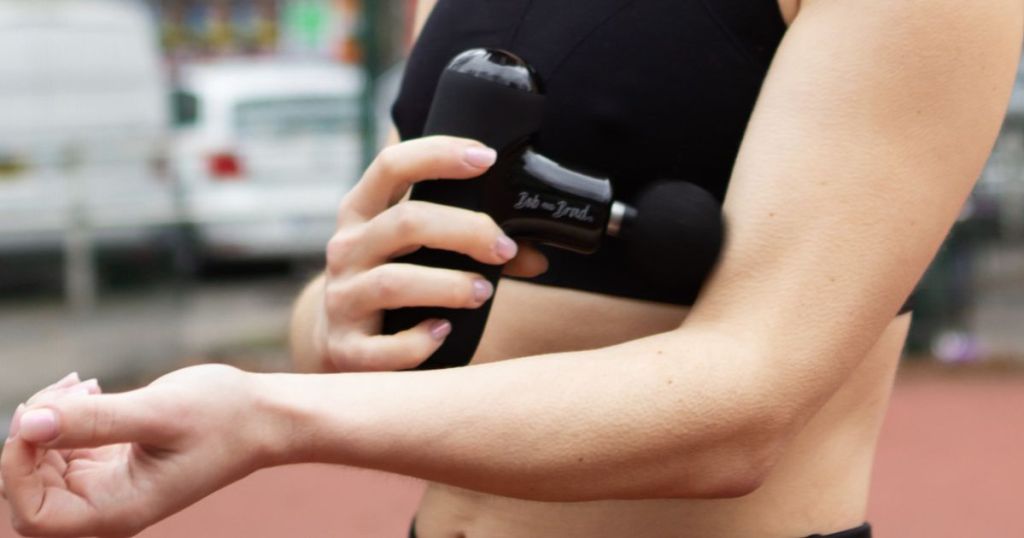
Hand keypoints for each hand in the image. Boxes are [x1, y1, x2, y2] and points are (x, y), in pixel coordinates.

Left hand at [1, 366, 269, 537]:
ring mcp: (106, 486)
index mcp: (117, 510)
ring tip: (81, 384)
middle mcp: (106, 507)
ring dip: (45, 421)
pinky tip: (87, 390)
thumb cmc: (224, 419)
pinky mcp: (109, 464)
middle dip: (29, 438)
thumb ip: (94, 421)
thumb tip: (29, 423)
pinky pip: (59, 450)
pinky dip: (61, 418)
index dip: (16, 470)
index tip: (35, 419)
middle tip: (65, 389)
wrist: (263, 417)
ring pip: (39, 465)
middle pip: (28, 489)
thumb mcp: (160, 412)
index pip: (32, 514)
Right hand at [314, 135, 547, 371]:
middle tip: (504, 248)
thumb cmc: (393, 285)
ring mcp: (342, 298)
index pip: (392, 166)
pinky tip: (443, 332)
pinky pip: (383, 347)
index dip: (438, 154)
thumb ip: (472, 246)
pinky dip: (419, 341)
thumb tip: (536, 256)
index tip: (487, 158)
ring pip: (394, 282)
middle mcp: (347, 249)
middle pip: (406, 222)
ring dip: (450, 286)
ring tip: (484, 292)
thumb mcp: (416, 252)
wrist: (339, 345)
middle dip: (465, 231)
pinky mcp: (345, 348)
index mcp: (362, 212)